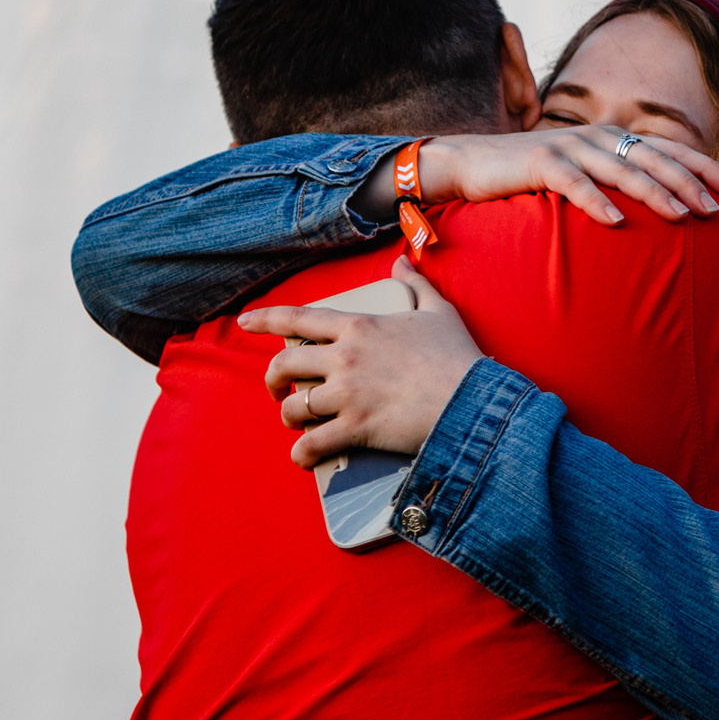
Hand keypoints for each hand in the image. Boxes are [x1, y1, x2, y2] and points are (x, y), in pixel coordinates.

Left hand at [241, 258, 483, 469]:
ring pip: (294, 407)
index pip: (299, 318)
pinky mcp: (355, 428)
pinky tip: (303, 457)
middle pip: (284, 365)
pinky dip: (302, 454)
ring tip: (297, 425)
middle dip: (272, 380)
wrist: (473, 402)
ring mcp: (347, 394)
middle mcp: (344, 358)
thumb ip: (416, 284)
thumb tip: (403, 262)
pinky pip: (311, 445)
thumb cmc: (457, 356)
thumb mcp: (438, 311)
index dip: (266, 319)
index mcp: (358, 326)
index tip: (245, 323)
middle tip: (276, 391)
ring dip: (289, 418)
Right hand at [360, 128, 718, 226]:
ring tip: (682, 216)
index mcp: (611, 138)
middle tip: (717, 210)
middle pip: (653, 159)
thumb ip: (615, 182)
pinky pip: (573, 183)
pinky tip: (617, 222)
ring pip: (621, 170)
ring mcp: (568, 147)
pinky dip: (596, 201)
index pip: (668, 149)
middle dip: (689, 183)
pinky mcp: (539, 162)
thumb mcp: (582, 174)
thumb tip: (659, 207)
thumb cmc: (532, 176)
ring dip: (654, 193)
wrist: (471, 163)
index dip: (703, 167)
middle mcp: (596, 137)